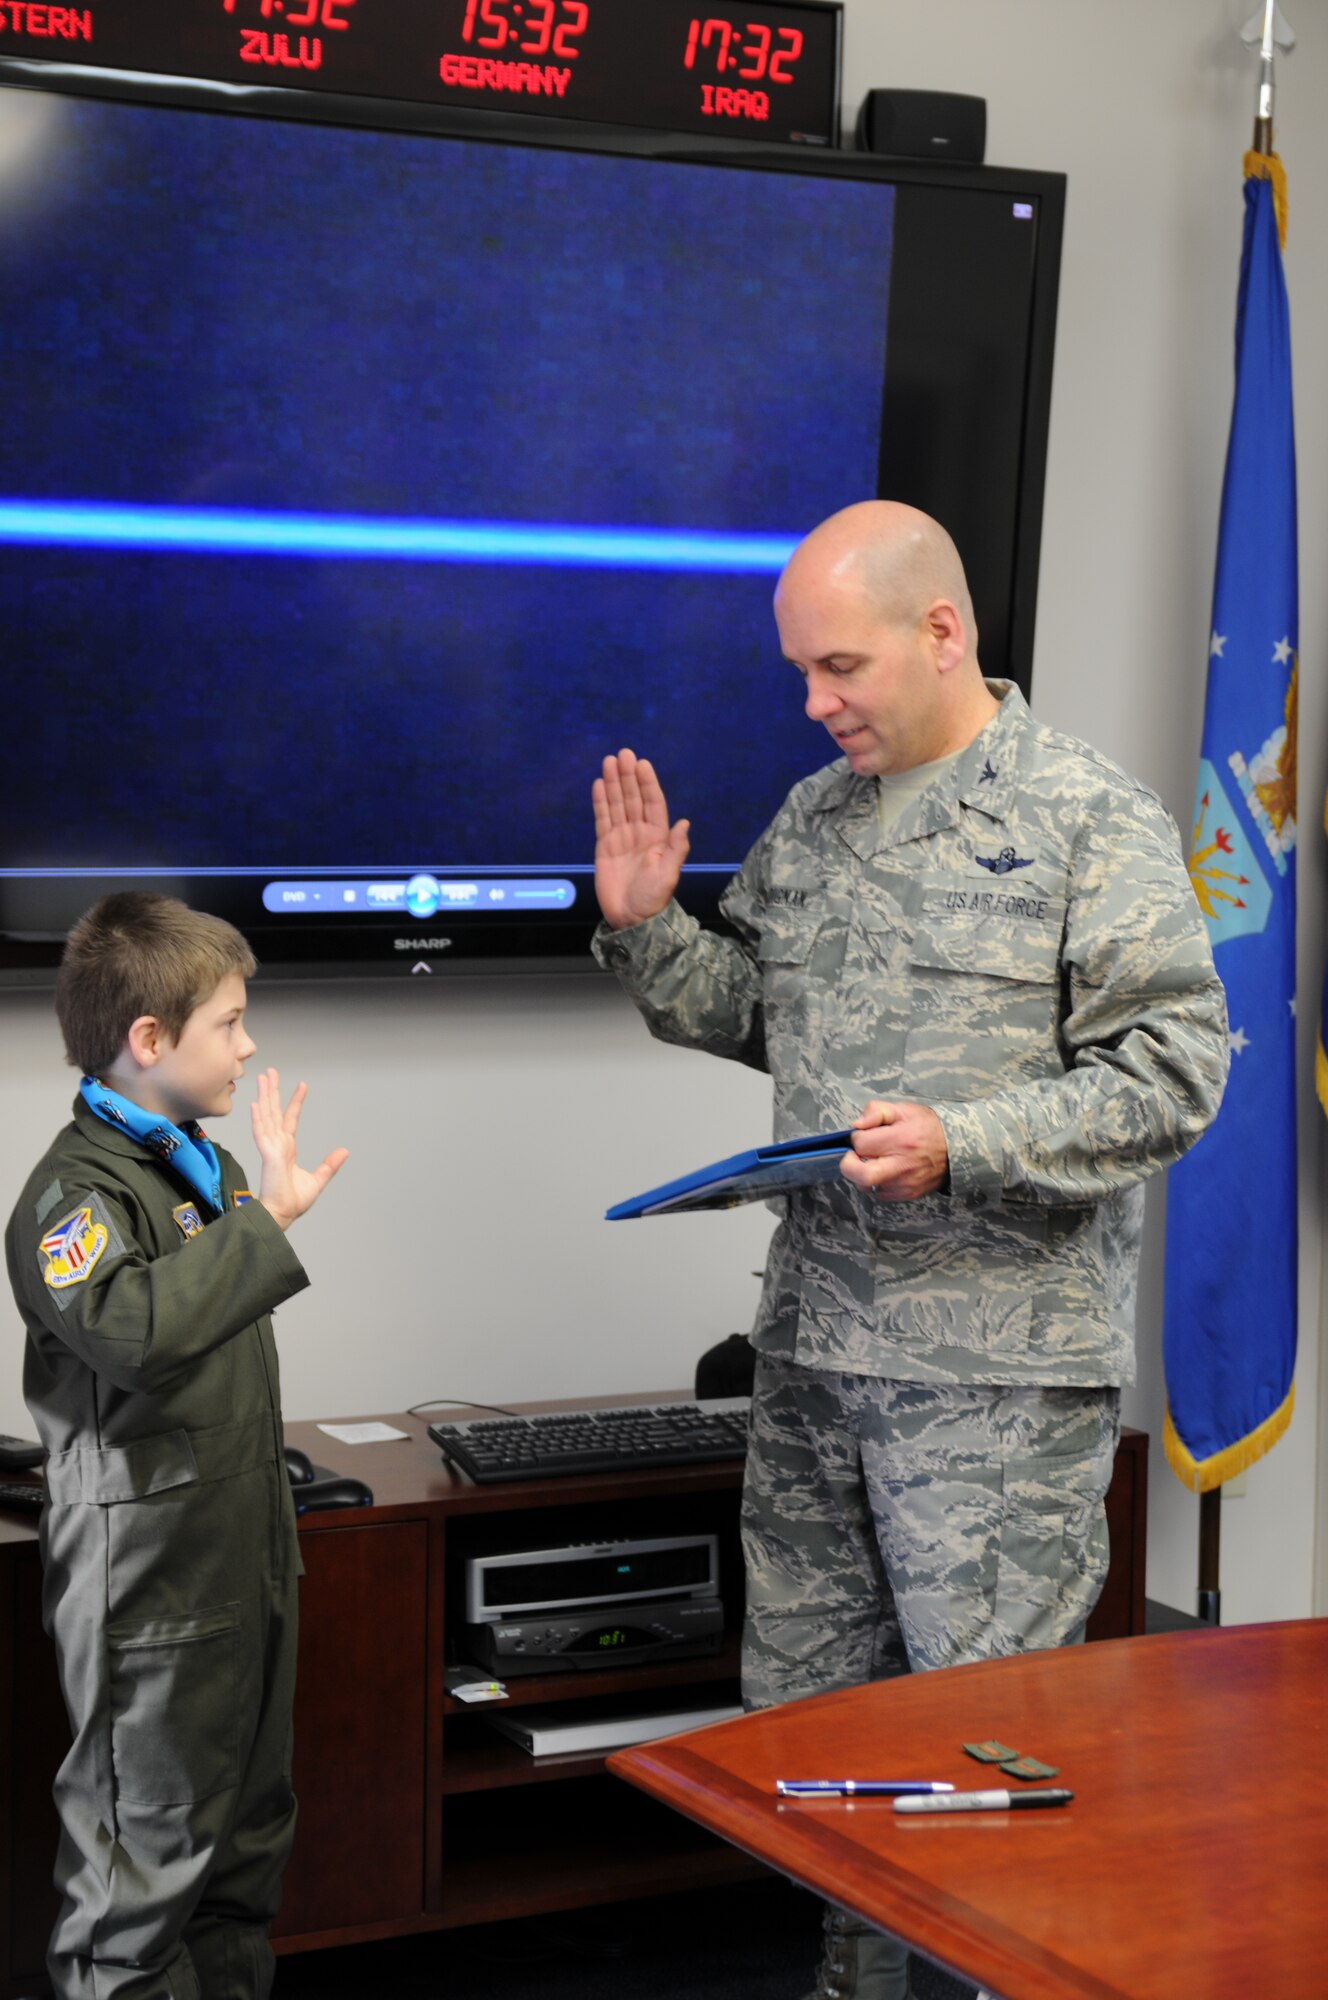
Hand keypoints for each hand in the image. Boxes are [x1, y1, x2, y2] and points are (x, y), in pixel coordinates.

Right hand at [250, 1069, 348, 1231]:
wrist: (282, 1214)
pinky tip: (255, 1104)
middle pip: (274, 1112)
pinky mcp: (268, 1156)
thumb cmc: (293, 1201)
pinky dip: (258, 1119)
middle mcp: (277, 1145)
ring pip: (267, 1117)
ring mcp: (271, 1148)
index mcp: (286, 1149)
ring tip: (264, 1078)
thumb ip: (329, 1164)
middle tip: (270, 1072)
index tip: (302, 1085)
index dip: (295, 1102)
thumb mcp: (317, 1179)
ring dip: (265, 1097)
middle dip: (273, 1091)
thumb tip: (344, 1151)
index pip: (290, 1119)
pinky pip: (262, 1133)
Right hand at [592, 749, 690, 930]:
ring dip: (614, 783)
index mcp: (658, 837)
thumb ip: (677, 849)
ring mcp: (621, 837)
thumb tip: (684, 823)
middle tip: (622, 754)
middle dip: (628, 776)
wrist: (632, 919)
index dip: (647, 783)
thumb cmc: (653, 899)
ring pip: (617, 804)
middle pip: (633, 799)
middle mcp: (640, 832)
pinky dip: (601, 802)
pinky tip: (599, 785)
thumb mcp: (669, 875)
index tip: (642, 764)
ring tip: (609, 762)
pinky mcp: (605, 846)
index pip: (653, 803)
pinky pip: (602, 819)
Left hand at [839, 1100, 948, 1202]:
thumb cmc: (928, 1127)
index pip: (861, 1143)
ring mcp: (904, 1184)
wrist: (957, 1149)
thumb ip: (877, 1111)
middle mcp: (902, 1165)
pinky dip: (876, 1182)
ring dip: (863, 1173)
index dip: (857, 1138)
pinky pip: (879, 1193)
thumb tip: (856, 1125)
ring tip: (875, 1160)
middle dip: (849, 1165)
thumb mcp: (904, 1110)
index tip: (865, 1135)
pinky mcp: (907, 1195)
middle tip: (856, 1156)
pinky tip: (886, 1170)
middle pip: (860, 1175)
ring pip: (866, 1186)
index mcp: (900, 1140)